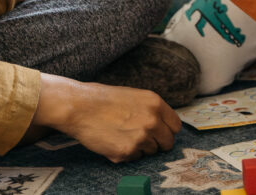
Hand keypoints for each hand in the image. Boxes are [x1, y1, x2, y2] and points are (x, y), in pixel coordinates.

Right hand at [30, 73, 181, 161]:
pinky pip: (134, 158)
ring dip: (140, 147)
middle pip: (167, 142)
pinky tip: (113, 141)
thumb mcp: (134, 96)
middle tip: (141, 138)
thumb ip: (151, 110)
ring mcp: (141, 138)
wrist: (80, 107)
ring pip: (150, 151)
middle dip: (157, 143)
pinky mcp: (127, 152)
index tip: (160, 133)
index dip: (167, 131)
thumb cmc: (103, 100)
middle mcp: (152, 121)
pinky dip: (125, 153)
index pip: (175, 126)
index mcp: (155, 104)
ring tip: (121, 135)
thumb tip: (162, 125)